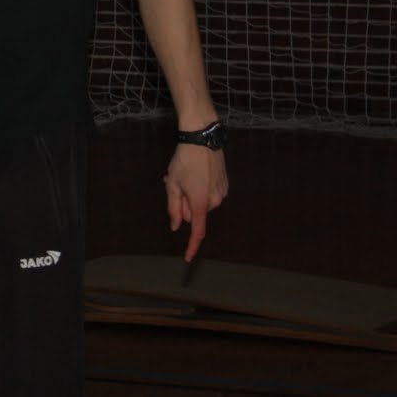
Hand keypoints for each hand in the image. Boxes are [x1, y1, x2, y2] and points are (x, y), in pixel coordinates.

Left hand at [164, 144, 228, 261]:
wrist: (202, 138)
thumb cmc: (184, 161)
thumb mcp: (172, 184)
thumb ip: (174, 208)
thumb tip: (176, 226)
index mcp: (201, 203)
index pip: (198, 231)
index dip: (191, 246)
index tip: (187, 258)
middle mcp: (215, 201)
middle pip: (195, 212)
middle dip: (184, 203)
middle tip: (173, 183)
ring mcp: (222, 192)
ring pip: (202, 202)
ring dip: (191, 194)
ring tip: (183, 174)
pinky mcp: (225, 184)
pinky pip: (209, 193)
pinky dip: (200, 188)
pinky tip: (194, 172)